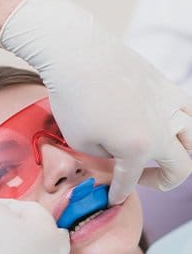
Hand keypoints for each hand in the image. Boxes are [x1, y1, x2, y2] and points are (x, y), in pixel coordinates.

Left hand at [0, 0, 191, 204]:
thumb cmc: (73, 99)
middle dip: (162, 182)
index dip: (119, 193)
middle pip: (181, 169)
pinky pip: (188, 112)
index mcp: (138, 148)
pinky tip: (166, 126)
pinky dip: (182, 126)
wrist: (77, 54)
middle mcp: (162, 129)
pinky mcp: (167, 86)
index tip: (113, 199)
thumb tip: (117, 155)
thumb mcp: (81, 142)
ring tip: (160, 155)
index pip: (131, 181)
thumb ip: (106, 157)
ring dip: (181, 156)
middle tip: (141, 179)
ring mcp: (169, 105)